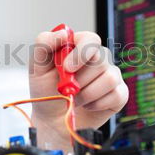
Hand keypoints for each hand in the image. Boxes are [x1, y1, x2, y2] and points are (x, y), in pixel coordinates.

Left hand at [28, 29, 127, 146]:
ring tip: (76, 99)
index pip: (91, 39)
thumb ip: (44, 44)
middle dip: (79, 80)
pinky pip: (116, 95)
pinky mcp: (118, 94)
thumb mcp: (36, 68)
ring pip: (109, 78)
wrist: (52, 120)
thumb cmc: (46, 92)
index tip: (66, 68)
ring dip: (87, 93)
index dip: (81, 53)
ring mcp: (110, 76)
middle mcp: (98, 59)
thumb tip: (62, 34)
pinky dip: (97, 104)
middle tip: (66, 90)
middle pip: (100, 60)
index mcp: (79, 48)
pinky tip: (88, 106)